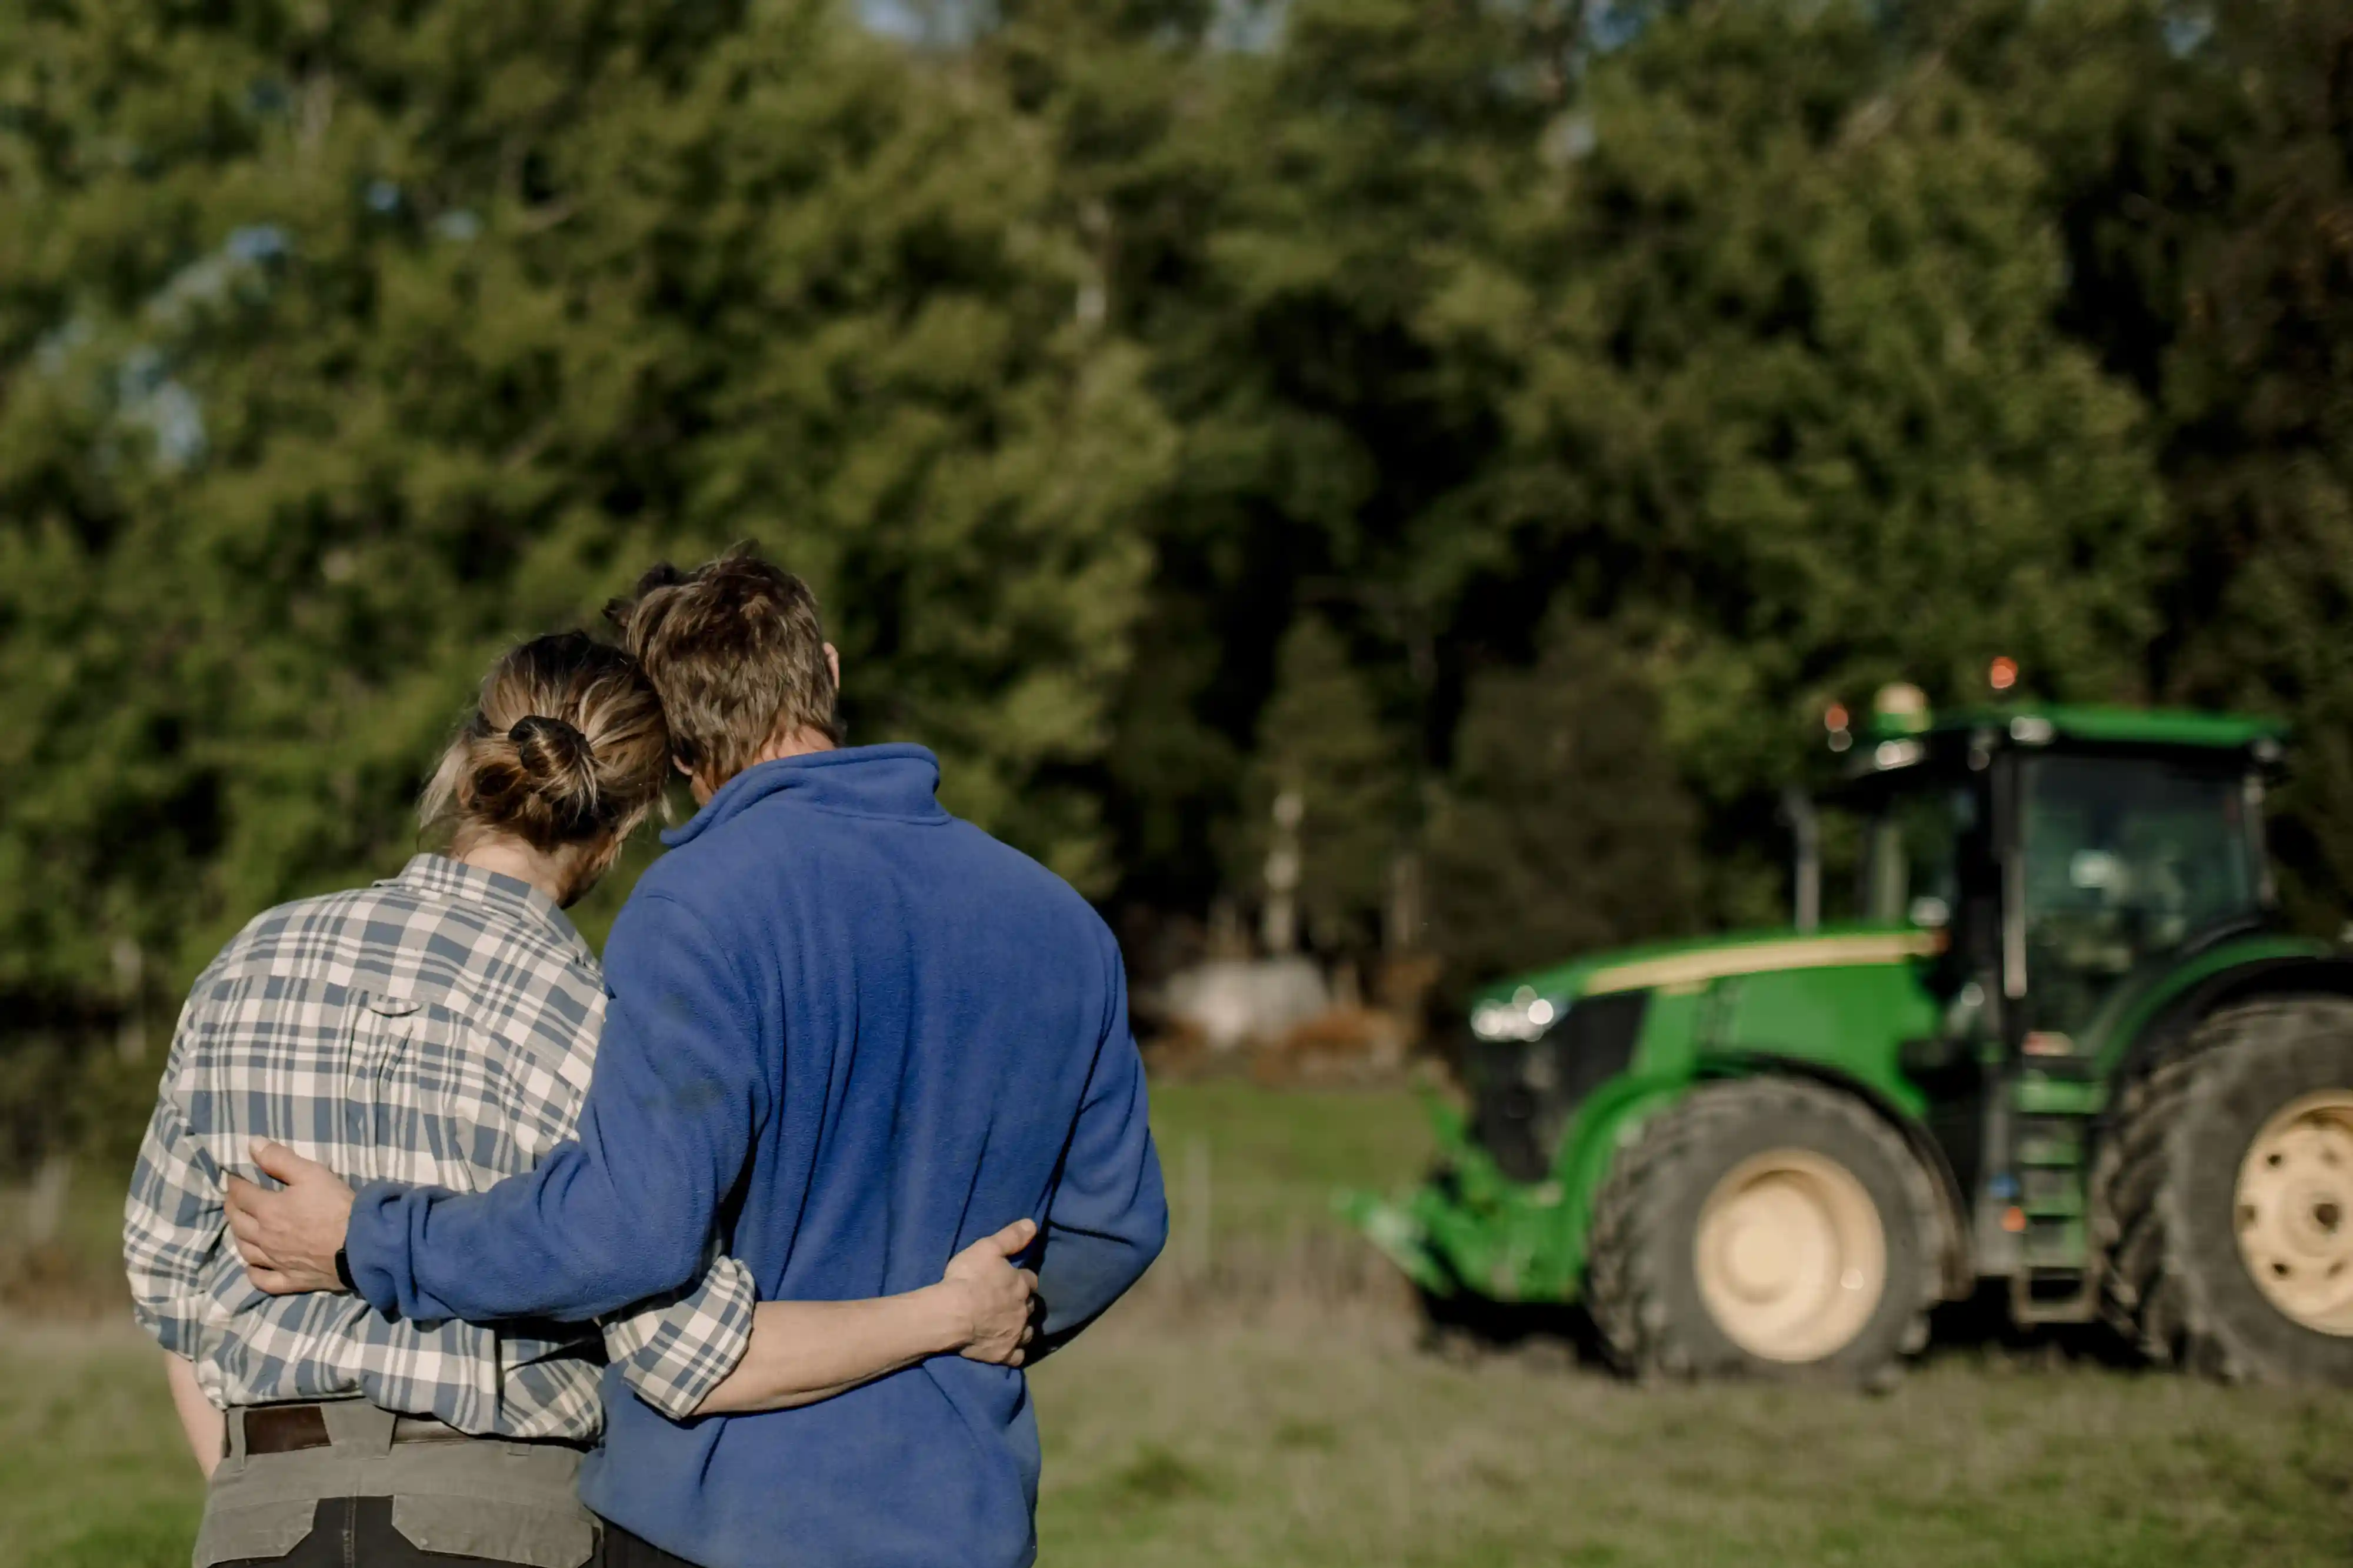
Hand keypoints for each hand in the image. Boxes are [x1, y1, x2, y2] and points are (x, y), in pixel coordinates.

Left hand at [224, 1141, 357, 1294]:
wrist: (360, 1245)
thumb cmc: (336, 1206)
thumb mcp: (312, 1173)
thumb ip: (280, 1159)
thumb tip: (251, 1144)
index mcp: (267, 1210)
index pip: (241, 1194)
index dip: (235, 1183)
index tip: (234, 1177)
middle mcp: (264, 1237)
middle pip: (237, 1222)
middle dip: (232, 1207)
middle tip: (235, 1199)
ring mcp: (275, 1261)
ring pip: (245, 1250)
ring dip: (239, 1236)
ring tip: (242, 1227)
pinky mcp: (289, 1280)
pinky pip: (262, 1279)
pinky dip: (253, 1271)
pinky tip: (254, 1265)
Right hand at [938, 1218, 1039, 1366]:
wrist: (951, 1314)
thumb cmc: (967, 1278)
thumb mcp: (987, 1248)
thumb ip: (1011, 1237)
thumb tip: (1033, 1224)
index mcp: (1021, 1284)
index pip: (1030, 1280)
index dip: (1022, 1279)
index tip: (1015, 1280)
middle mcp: (1024, 1310)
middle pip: (1030, 1306)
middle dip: (1023, 1303)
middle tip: (1010, 1303)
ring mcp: (1016, 1334)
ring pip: (1028, 1331)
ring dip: (1022, 1327)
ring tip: (1012, 1326)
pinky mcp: (1005, 1354)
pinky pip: (1018, 1356)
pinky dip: (1015, 1351)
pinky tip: (1009, 1348)